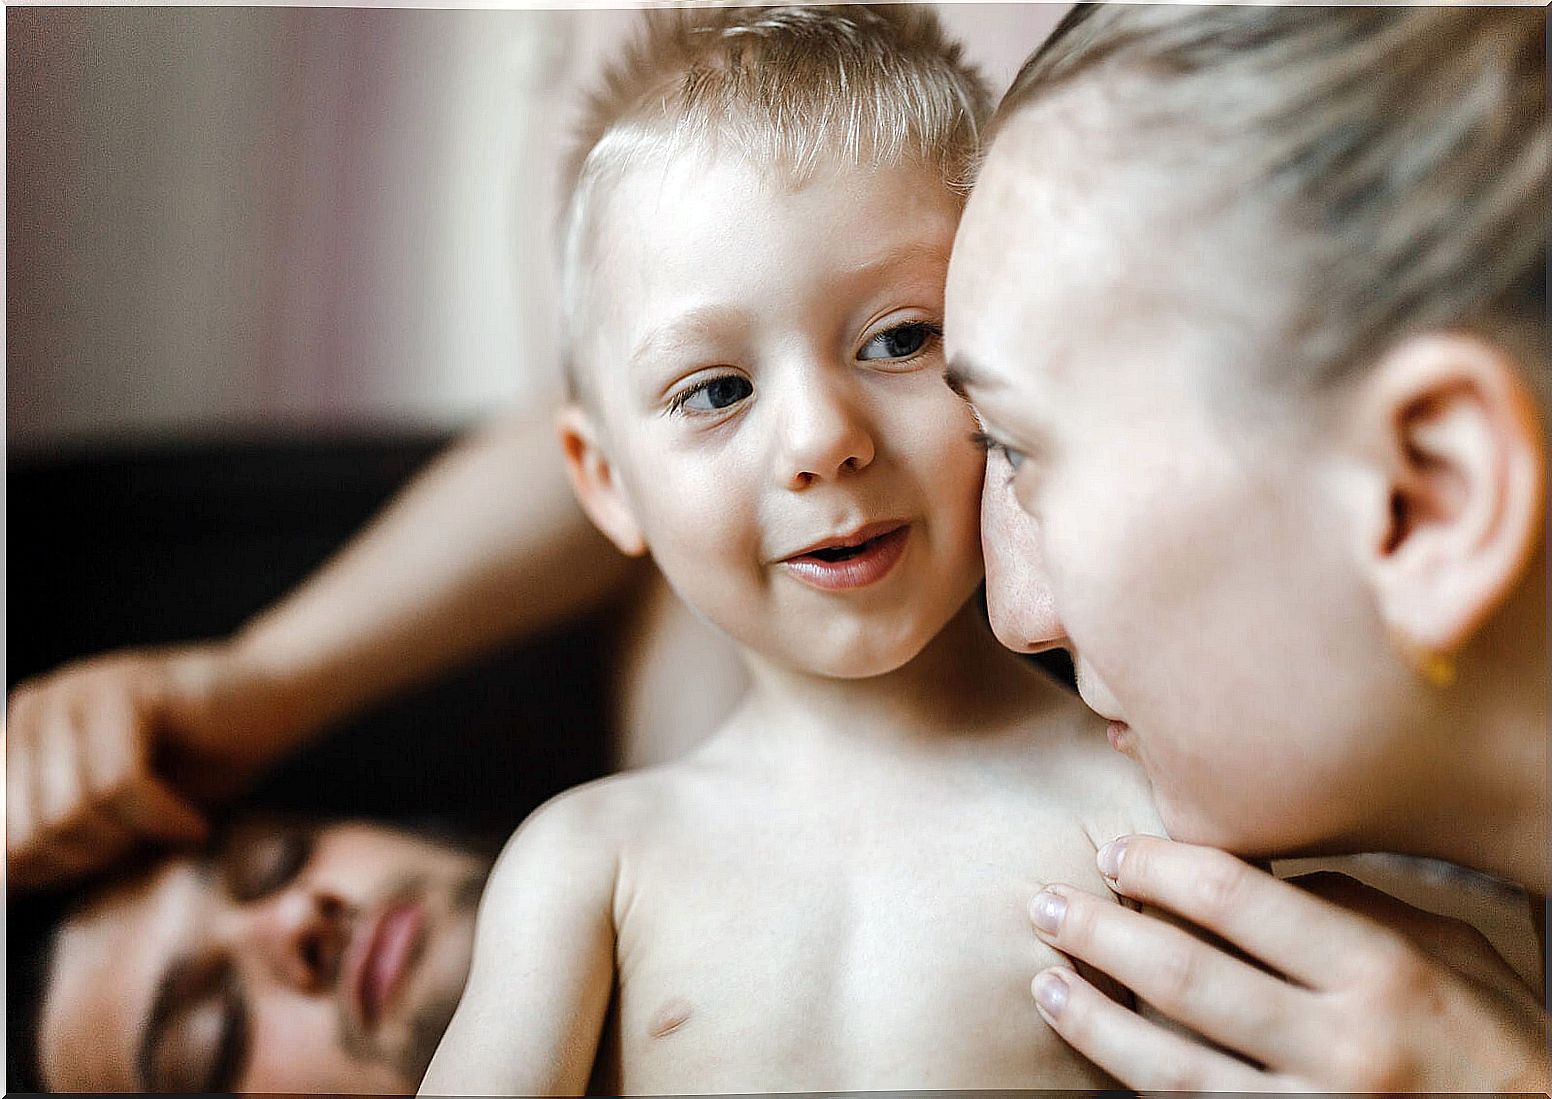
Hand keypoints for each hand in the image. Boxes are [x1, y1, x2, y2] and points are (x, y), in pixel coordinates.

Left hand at [6, 642, 299, 890]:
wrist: (273, 701)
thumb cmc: (202, 763)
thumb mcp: (113, 819)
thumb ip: (54, 843)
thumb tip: (3, 892)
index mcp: (18, 740)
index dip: (49, 871)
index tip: (107, 868)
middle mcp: (34, 711)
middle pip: (27, 830)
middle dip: (91, 858)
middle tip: (144, 847)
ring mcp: (76, 694)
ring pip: (71, 810)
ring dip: (129, 837)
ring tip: (171, 830)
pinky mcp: (125, 690)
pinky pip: (120, 784)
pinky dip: (161, 818)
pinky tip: (191, 824)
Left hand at [1026, 835, 1548, 1091]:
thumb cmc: (1491, 1033)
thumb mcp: (1443, 949)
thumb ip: (1348, 905)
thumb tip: (1252, 871)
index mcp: (1377, 969)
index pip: (1234, 896)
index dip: (1157, 867)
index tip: (1113, 852)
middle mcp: (1343, 1043)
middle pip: (1185, 975)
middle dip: (1100, 935)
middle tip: (1044, 904)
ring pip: (1172, 1067)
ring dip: (1095, 1022)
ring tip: (1045, 982)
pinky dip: (1137, 1089)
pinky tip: (1099, 1061)